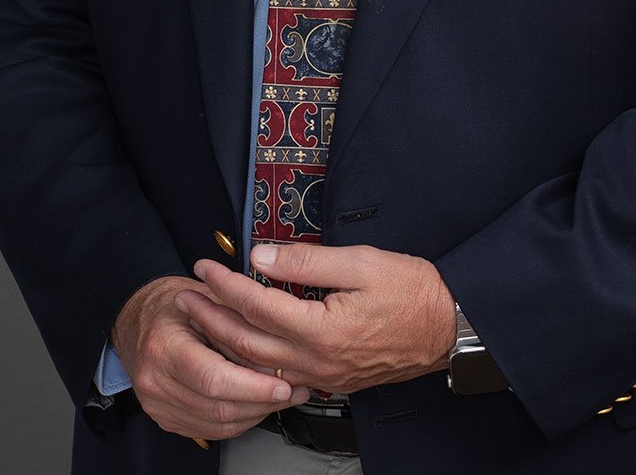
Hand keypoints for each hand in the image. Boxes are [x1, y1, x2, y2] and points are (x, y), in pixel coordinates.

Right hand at [110, 275, 311, 442]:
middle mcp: (156, 380)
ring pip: (217, 424)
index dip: (253, 386)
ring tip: (282, 397)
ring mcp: (158, 404)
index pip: (214, 378)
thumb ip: (237, 325)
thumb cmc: (175, 303)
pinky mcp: (165, 418)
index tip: (283, 385)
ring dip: (255, 414)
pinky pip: (209, 429)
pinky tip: (256, 405)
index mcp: (164, 346)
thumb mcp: (208, 298)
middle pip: (218, 407)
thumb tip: (276, 352)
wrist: (140, 318)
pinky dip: (238, 420)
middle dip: (262, 403)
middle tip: (293, 391)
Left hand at [176, 244, 456, 395]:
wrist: (448, 325)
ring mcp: (324, 376)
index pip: (257, 304)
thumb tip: (264, 255)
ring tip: (204, 321)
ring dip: (227, 342)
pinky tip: (245, 351)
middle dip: (212, 317)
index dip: (226, 283)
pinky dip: (255, 363)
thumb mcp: (361, 261)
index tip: (205, 266)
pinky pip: (281, 377)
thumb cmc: (413, 291)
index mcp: (321, 330)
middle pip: (248, 342)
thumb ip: (308, 260)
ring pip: (260, 366)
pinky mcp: (333, 380)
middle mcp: (317, 361)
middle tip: (187, 297)